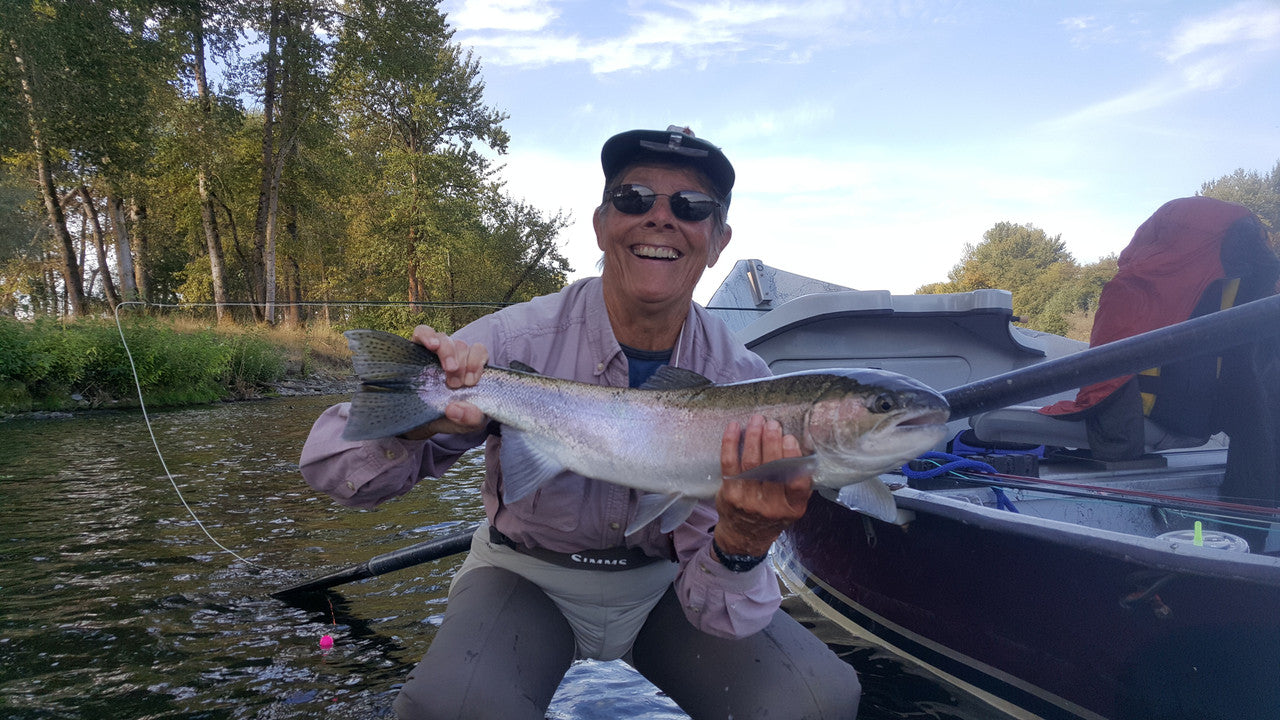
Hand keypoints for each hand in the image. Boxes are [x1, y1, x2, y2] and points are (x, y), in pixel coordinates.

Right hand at [397, 325, 488, 438]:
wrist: (419, 424)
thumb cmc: (446, 418)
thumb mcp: (464, 424)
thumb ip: (470, 418)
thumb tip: (455, 409)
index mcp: (468, 368)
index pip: (478, 351)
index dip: (477, 362)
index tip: (470, 382)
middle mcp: (453, 357)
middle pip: (462, 345)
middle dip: (462, 364)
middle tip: (456, 384)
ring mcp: (433, 352)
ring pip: (445, 338)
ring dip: (448, 352)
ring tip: (448, 369)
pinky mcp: (414, 349)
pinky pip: (421, 332)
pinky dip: (428, 336)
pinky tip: (432, 346)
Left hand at [713, 414, 812, 556]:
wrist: (745, 536)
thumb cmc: (772, 513)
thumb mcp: (792, 505)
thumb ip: (798, 481)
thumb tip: (798, 445)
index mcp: (792, 507)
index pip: (797, 482)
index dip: (793, 457)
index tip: (790, 438)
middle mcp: (771, 506)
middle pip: (771, 467)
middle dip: (772, 440)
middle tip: (773, 424)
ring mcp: (748, 501)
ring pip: (751, 462)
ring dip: (754, 437)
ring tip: (758, 420)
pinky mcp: (730, 494)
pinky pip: (729, 463)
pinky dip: (730, 443)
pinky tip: (734, 427)